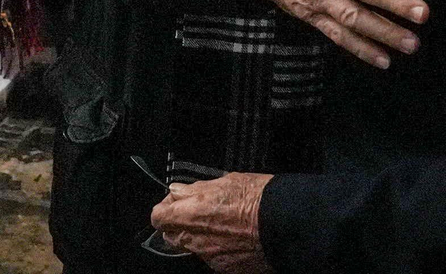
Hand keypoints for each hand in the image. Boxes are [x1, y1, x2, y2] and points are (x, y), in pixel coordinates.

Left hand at [150, 172, 272, 273]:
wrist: (287, 224)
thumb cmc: (259, 199)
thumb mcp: (224, 181)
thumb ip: (195, 189)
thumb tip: (179, 191)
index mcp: (190, 215)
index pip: (158, 217)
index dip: (166, 207)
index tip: (178, 201)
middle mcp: (196, 240)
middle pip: (172, 235)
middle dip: (180, 224)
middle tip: (199, 212)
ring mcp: (210, 257)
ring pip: (193, 248)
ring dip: (200, 237)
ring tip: (222, 224)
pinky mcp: (226, 269)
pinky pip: (213, 258)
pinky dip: (218, 249)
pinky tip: (235, 238)